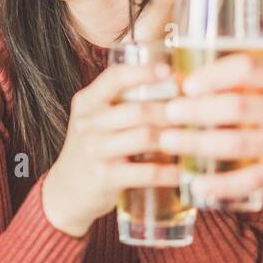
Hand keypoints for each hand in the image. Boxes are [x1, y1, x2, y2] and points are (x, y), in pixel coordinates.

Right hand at [42, 61, 179, 236]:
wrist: (65, 192)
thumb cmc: (92, 150)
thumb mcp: (95, 121)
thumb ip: (120, 103)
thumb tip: (171, 85)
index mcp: (86, 102)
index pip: (114, 78)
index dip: (143, 72)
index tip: (169, 71)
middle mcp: (87, 123)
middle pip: (138, 110)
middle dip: (171, 111)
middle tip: (196, 112)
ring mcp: (94, 151)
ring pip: (144, 137)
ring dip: (174, 138)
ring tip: (194, 138)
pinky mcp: (104, 177)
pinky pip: (145, 172)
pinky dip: (168, 172)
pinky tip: (182, 172)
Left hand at [158, 53, 262, 199]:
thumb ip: (261, 82)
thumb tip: (202, 77)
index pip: (248, 68)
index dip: (213, 75)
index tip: (187, 84)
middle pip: (235, 106)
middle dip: (195, 110)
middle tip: (167, 112)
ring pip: (236, 143)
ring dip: (197, 143)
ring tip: (167, 142)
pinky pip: (251, 179)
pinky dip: (221, 184)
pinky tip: (198, 184)